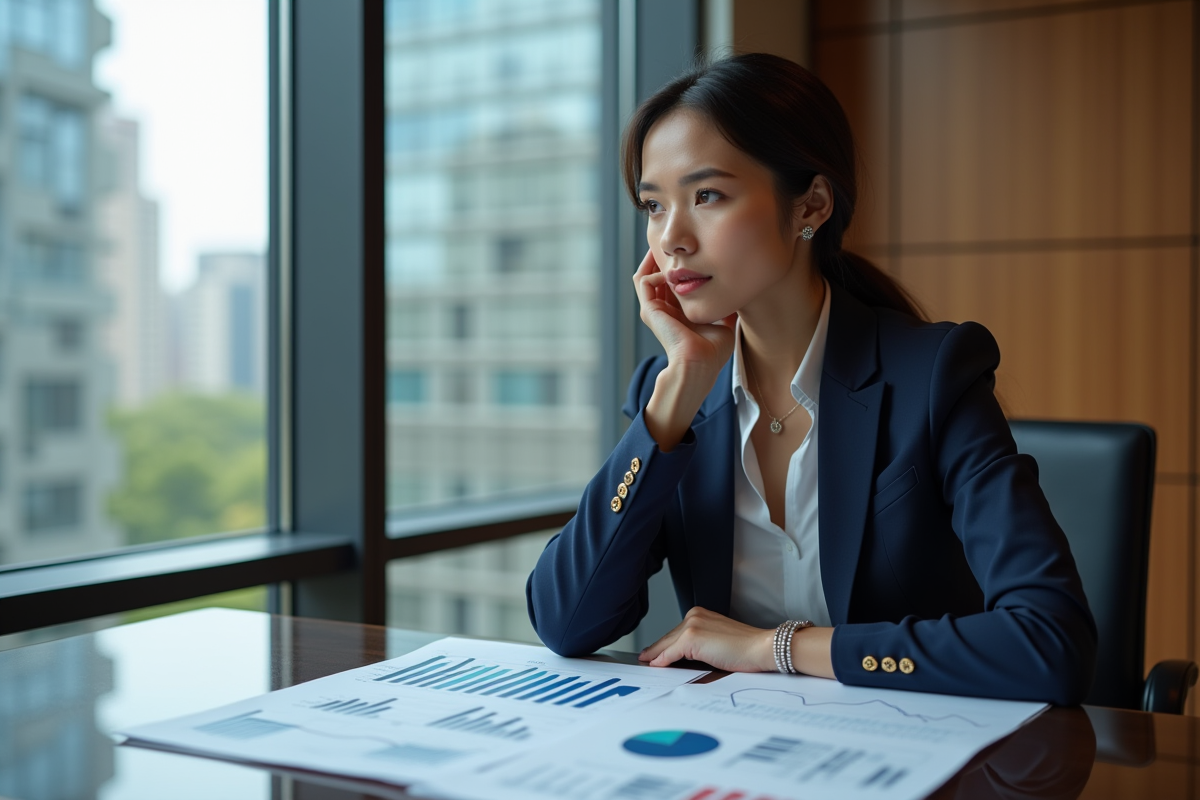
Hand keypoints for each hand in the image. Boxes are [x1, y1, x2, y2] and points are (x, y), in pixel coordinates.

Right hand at [633, 251, 735, 450]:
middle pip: (657, 277)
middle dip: (664, 259)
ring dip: (653, 260)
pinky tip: (669, 264)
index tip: (692, 252)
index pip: (672, 285)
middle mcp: (663, 311)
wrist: (700, 363)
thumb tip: (740, 292)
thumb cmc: (713, 351)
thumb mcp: (723, 321)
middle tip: (676, 242)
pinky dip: (651, 268)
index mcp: (678, 315)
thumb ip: (725, 305)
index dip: (679, 268)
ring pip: (645, 276)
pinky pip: (643, 281)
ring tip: (664, 245)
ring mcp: (654, 310)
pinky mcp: (649, 310)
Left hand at [638, 607, 774, 672]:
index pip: (676, 632)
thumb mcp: (717, 642)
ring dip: (656, 655)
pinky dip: (662, 660)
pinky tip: (656, 665)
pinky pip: (671, 652)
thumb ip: (699, 645)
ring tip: (647, 663)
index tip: (654, 651)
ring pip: (667, 644)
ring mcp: (692, 625)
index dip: (663, 644)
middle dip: (656, 649)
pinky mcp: (692, 638)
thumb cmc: (746, 648)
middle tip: (645, 658)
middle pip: (669, 637)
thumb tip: (682, 657)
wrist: (760, 648)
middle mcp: (694, 616)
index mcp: (700, 614)